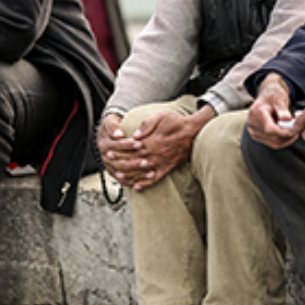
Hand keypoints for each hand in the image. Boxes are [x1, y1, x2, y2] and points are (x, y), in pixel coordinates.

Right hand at [97, 113, 142, 186]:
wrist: (108, 134)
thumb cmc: (113, 127)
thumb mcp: (111, 122)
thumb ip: (114, 127)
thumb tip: (118, 135)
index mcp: (104, 145)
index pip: (116, 146)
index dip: (128, 145)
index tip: (140, 144)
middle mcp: (105, 157)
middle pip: (119, 163)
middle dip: (133, 163)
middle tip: (146, 162)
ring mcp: (110, 166)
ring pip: (122, 173)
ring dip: (137, 174)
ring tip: (150, 173)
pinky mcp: (115, 173)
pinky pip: (124, 180)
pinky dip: (134, 182)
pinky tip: (145, 181)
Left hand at [98, 108, 213, 190]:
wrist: (194, 131)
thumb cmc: (177, 122)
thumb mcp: (161, 116)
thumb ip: (147, 125)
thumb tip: (135, 135)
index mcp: (151, 141)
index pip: (131, 148)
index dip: (119, 151)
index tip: (109, 153)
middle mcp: (154, 154)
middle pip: (134, 161)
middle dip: (120, 163)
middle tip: (110, 166)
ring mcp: (161, 162)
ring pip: (142, 172)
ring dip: (130, 175)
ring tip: (119, 177)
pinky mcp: (168, 168)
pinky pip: (155, 179)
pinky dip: (146, 183)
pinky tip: (137, 187)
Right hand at [247, 73, 297, 148]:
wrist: (267, 97)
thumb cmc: (274, 96)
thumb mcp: (280, 99)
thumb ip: (283, 110)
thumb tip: (288, 120)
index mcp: (256, 112)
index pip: (269, 128)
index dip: (283, 132)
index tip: (294, 131)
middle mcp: (252, 123)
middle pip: (272, 137)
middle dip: (287, 136)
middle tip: (297, 130)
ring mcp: (253, 131)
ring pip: (273, 143)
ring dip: (286, 139)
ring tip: (293, 131)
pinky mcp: (257, 136)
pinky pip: (272, 144)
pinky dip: (283, 141)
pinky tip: (289, 134)